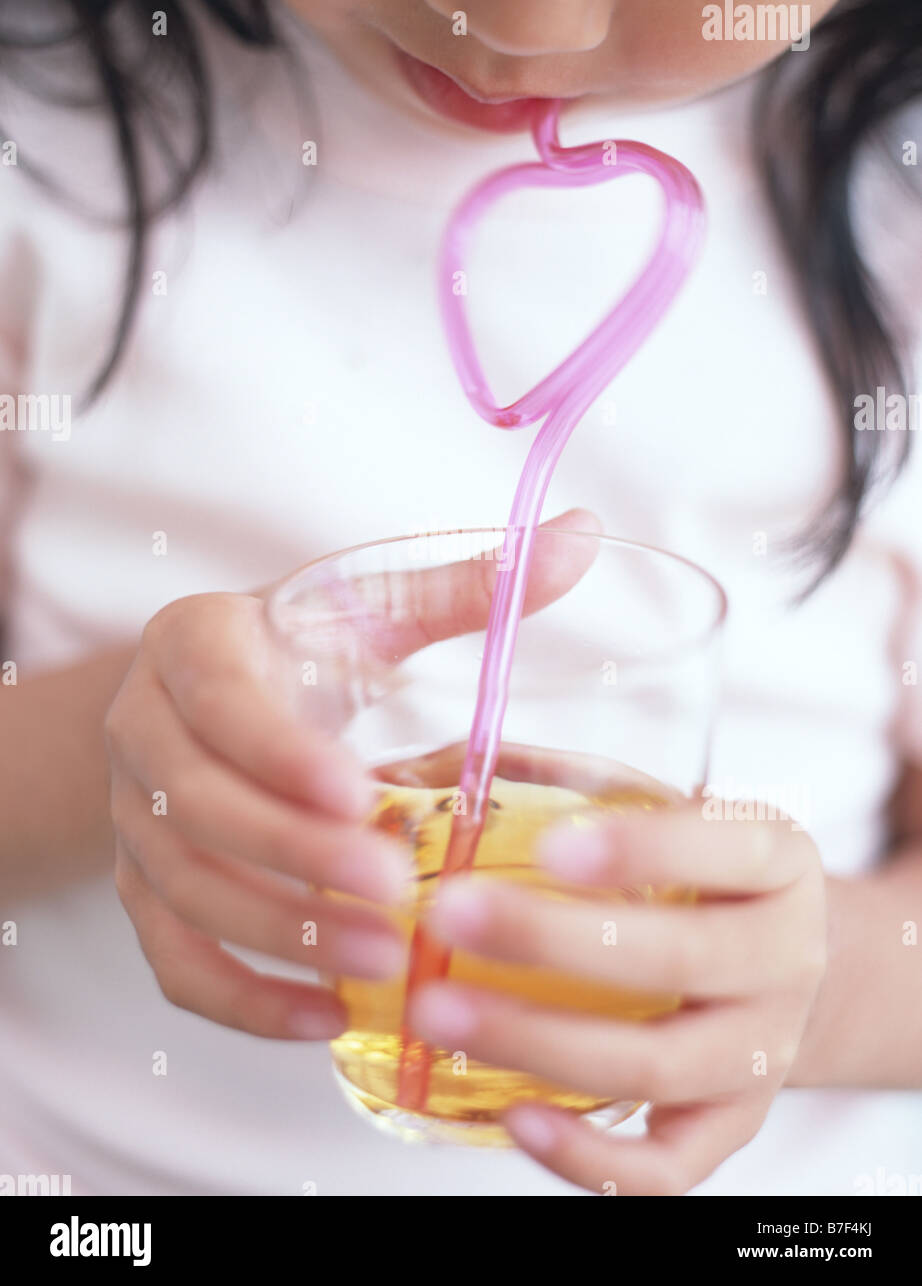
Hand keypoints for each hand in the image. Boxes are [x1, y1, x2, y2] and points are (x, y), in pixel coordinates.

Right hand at [105, 509, 598, 1040]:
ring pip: (185, 892)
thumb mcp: (366, 607)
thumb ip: (466, 584)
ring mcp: (136, 820)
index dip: (283, 757)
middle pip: (199, 810)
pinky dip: (241, 999)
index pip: (222, 705)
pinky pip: (173, 960)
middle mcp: (145, 733)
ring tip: (381, 959)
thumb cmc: (299, 646)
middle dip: (294, 858)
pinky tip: (326, 1017)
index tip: (363, 795)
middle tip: (394, 892)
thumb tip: (583, 536)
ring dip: (280, 934)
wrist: (204, 695)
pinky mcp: (146, 890)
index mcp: (192, 647)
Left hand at [408, 798, 826, 1194]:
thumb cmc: (691, 874)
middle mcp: (785, 956)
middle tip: (450, 914)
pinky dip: (590, 1156)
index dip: (640, 849)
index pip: (725, 847)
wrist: (776, 962)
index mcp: (774, 858)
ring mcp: (763, 1051)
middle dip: (552, 939)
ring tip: (438, 1010)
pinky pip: (668, 1167)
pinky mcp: (732, 1125)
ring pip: (660, 1065)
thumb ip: (548, 778)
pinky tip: (515, 1114)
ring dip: (539, 1041)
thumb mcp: (651, 805)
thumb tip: (402, 774)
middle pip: (680, 958)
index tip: (550, 846)